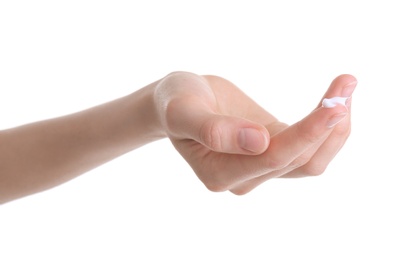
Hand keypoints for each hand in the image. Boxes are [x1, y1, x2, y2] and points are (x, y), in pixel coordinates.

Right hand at [154, 72, 355, 193]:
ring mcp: (260, 168)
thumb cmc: (176, 101)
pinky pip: (308, 150)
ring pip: (309, 160)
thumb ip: (211, 129)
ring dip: (333, 128)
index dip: (306, 134)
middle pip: (297, 160)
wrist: (182, 101)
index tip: (335, 105)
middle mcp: (243, 179)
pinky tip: (337, 101)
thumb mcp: (182, 109)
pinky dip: (326, 127)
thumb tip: (257, 142)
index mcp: (218, 173)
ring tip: (346, 87)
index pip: (271, 158)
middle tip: (346, 83)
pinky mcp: (272, 152)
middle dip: (325, 123)